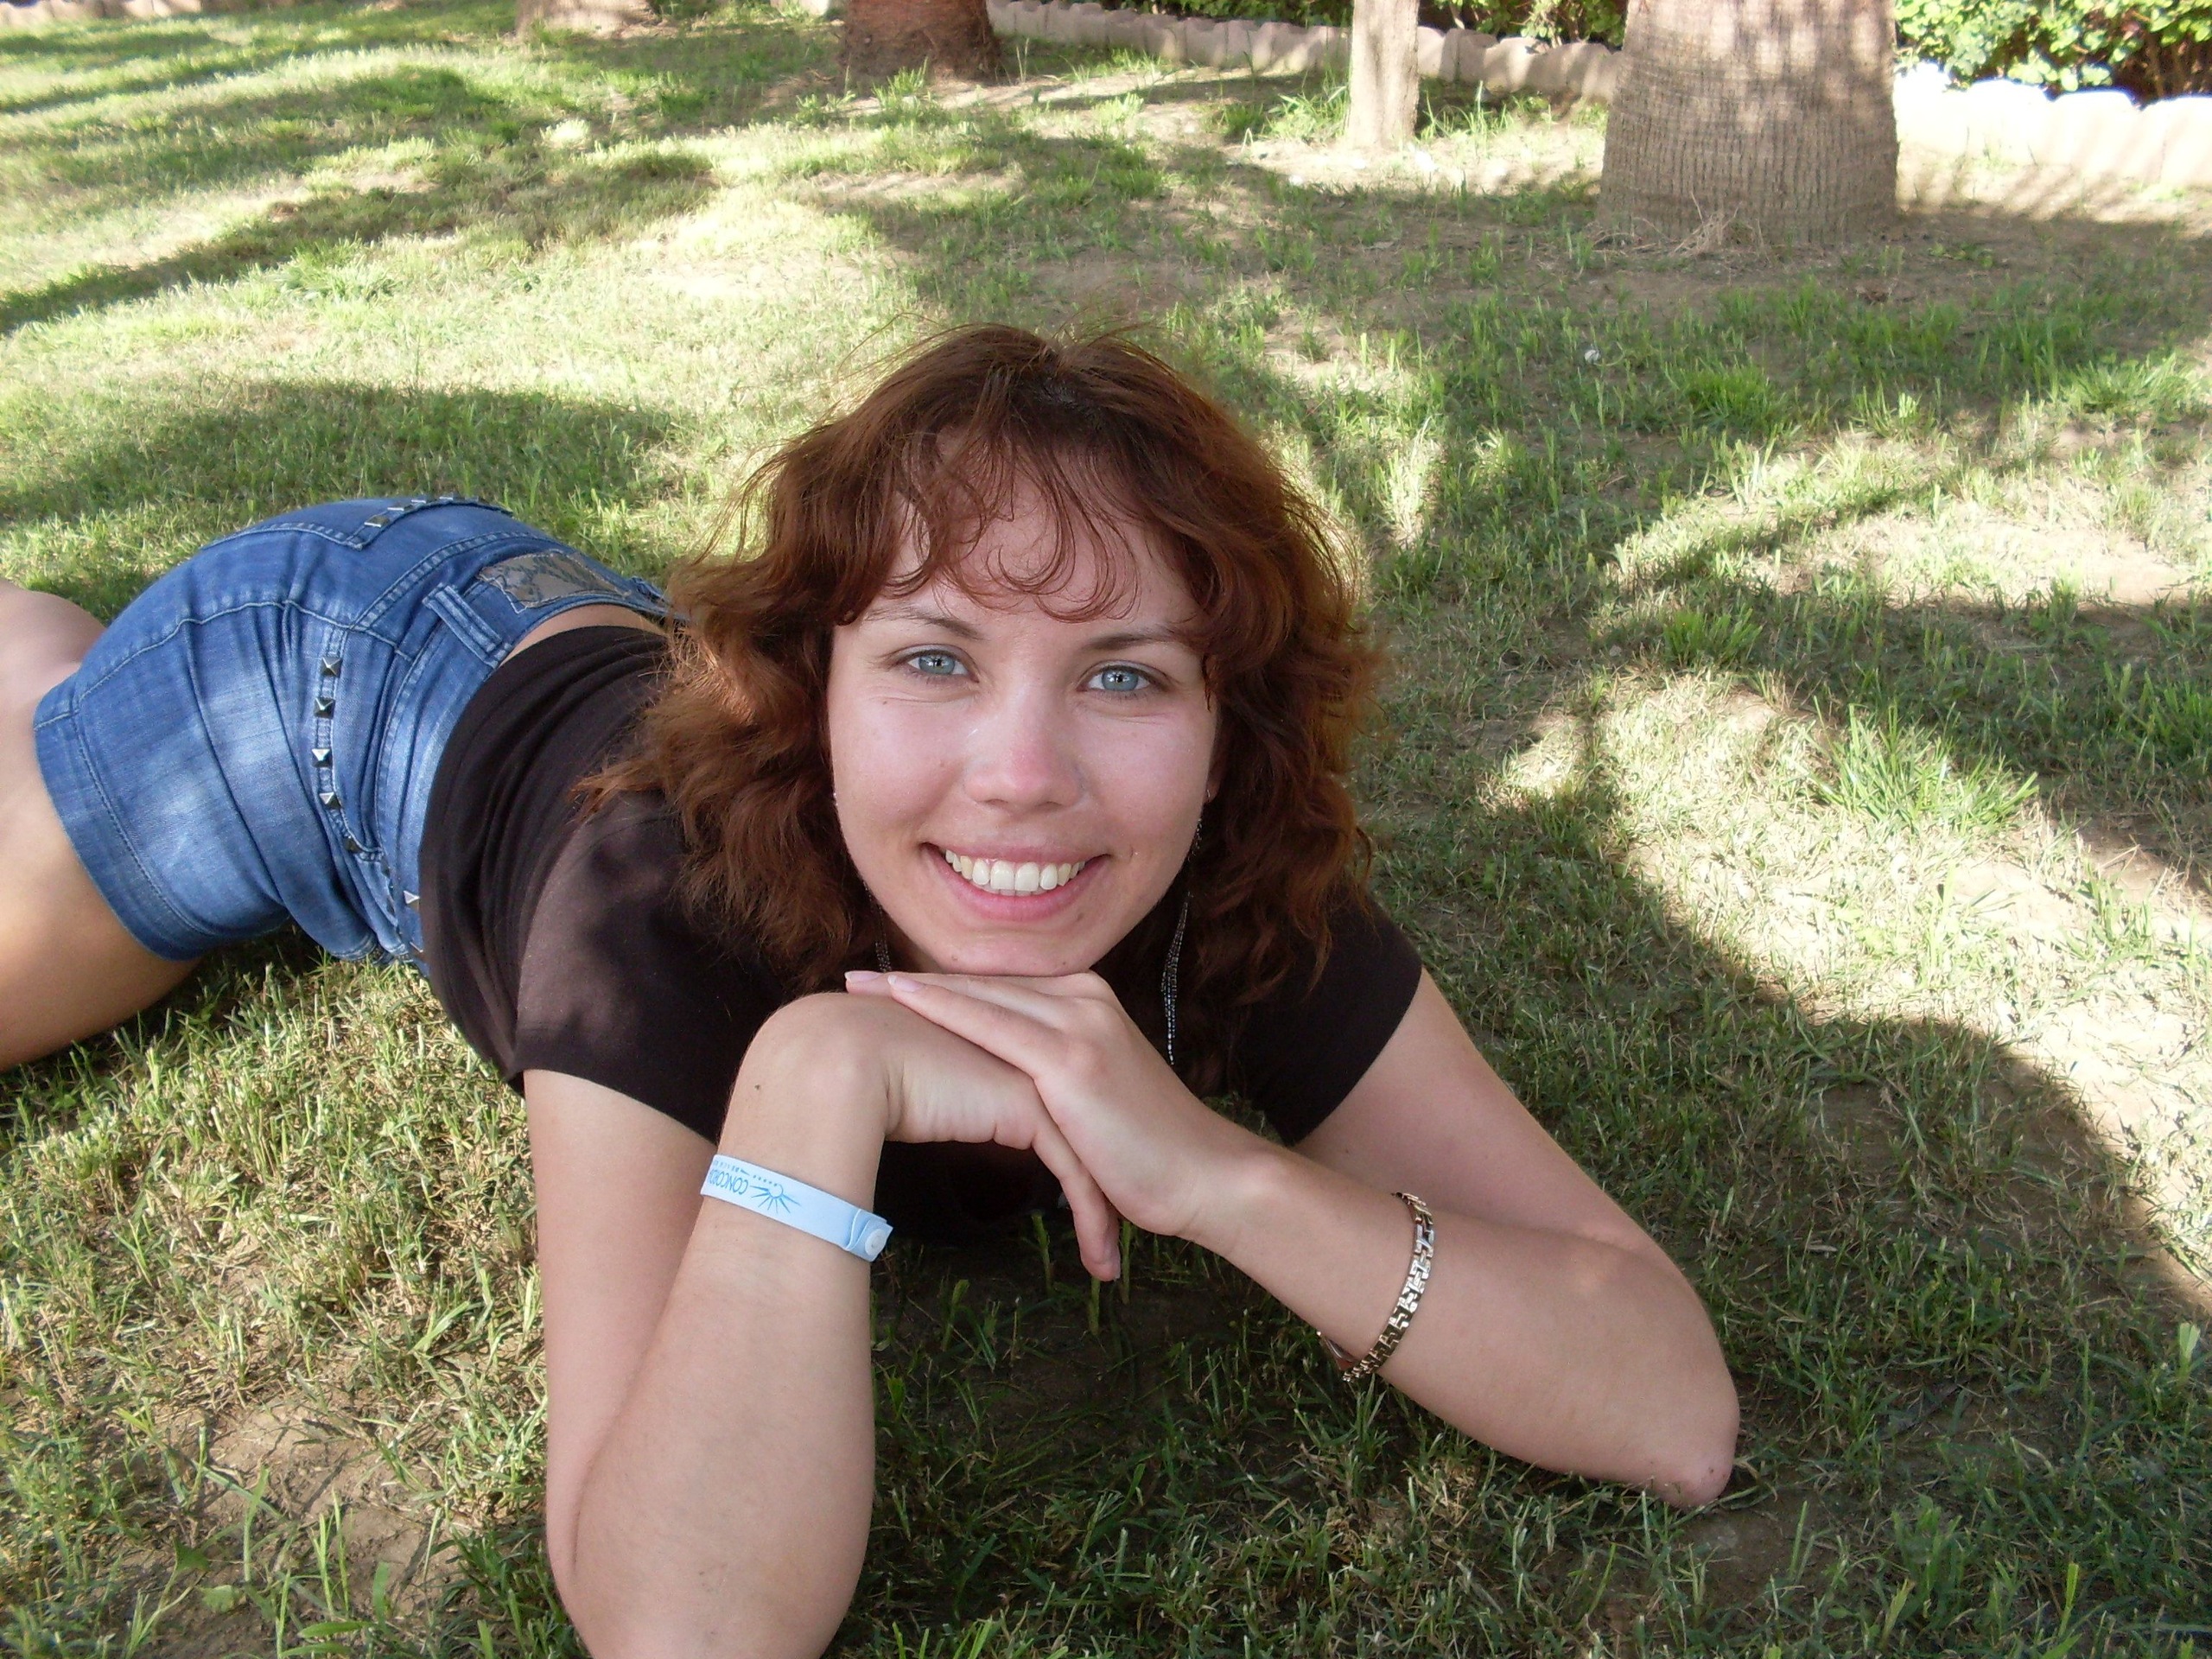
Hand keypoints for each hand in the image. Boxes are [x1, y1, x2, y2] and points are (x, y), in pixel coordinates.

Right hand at [742, 995, 1124, 1278]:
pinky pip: (1076, 1173)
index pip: (1060, 1103)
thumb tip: (937, 1124)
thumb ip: (943, 1098)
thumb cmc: (857, 1077)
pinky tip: (1099, 1264)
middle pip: (1087, 1127)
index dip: (1079, 1151)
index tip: (1094, 1201)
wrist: (839, 1062)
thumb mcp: (919, 1091)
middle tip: (1117, 1238)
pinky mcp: (1031, 1107)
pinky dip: (1092, 1220)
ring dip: (1103, 1213)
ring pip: (1089, 1151)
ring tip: (1108, 1266)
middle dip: (1107, 1184)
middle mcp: (1028, 1051)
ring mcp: (1034, 1074)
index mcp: (1005, 1043)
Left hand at [844, 971, 1253, 1241]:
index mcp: (1088, 1003)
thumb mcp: (1095, 1098)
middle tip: (853, 983)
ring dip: (913, 991)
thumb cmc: (1150, 1153)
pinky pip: (992, 1025)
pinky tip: (903, 1002)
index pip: (999, 990)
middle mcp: (1083, 999)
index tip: (885, 990)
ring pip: (979, 997)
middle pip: (982, 985)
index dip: (941, 988)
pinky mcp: (1072, 1059)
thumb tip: (1003, 1095)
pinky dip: (943, 1009)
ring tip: (858, 992)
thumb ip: (1053, 1080)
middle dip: (914, 984)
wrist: (1206, 1175)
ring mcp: (1078, 1023)